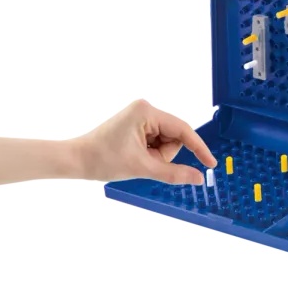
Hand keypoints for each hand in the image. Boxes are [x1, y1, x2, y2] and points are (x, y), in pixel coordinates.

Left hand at [75, 99, 216, 183]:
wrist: (75, 160)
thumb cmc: (102, 160)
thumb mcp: (142, 168)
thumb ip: (174, 173)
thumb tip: (199, 177)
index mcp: (147, 112)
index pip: (182, 130)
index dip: (198, 148)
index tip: (211, 163)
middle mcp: (146, 109)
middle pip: (174, 136)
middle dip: (163, 154)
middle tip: (144, 162)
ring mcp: (140, 115)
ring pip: (166, 141)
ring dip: (156, 155)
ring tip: (136, 159)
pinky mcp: (137, 123)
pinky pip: (156, 140)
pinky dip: (150, 153)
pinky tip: (135, 156)